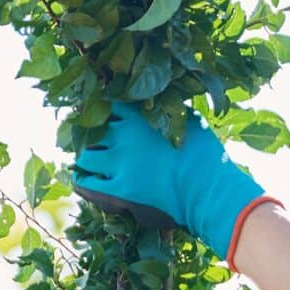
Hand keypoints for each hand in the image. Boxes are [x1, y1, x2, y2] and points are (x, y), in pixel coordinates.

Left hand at [72, 99, 277, 265]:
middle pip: (91, 128)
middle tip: (85, 136)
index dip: (103, 106)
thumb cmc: (205, 153)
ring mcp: (118, 163)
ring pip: (85, 155)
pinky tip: (82, 179)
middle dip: (88, 131)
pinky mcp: (119, 188)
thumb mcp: (188, 120)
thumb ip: (168, 109)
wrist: (207, 187)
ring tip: (85, 159)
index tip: (101, 110)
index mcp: (138, 116)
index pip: (109, 103)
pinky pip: (88, 182)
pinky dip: (83, 179)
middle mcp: (123, 136)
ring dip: (84, 156)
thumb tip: (161, 101)